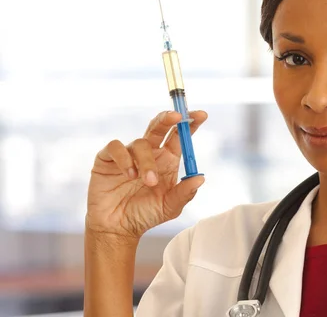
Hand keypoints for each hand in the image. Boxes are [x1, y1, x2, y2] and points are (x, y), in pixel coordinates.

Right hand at [85, 110, 207, 238]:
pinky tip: (129, 175)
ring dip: (147, 162)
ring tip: (149, 182)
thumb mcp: (170, 207)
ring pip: (140, 143)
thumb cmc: (145, 214)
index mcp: (168, 159)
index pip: (179, 136)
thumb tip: (200, 178)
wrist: (117, 228)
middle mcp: (150, 153)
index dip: (190, 123)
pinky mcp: (108, 158)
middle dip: (168, 118)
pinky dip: (125, 159)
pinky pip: (116, 147)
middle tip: (177, 116)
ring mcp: (129, 154)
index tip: (201, 114)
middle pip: (160, 127)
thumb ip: (185, 193)